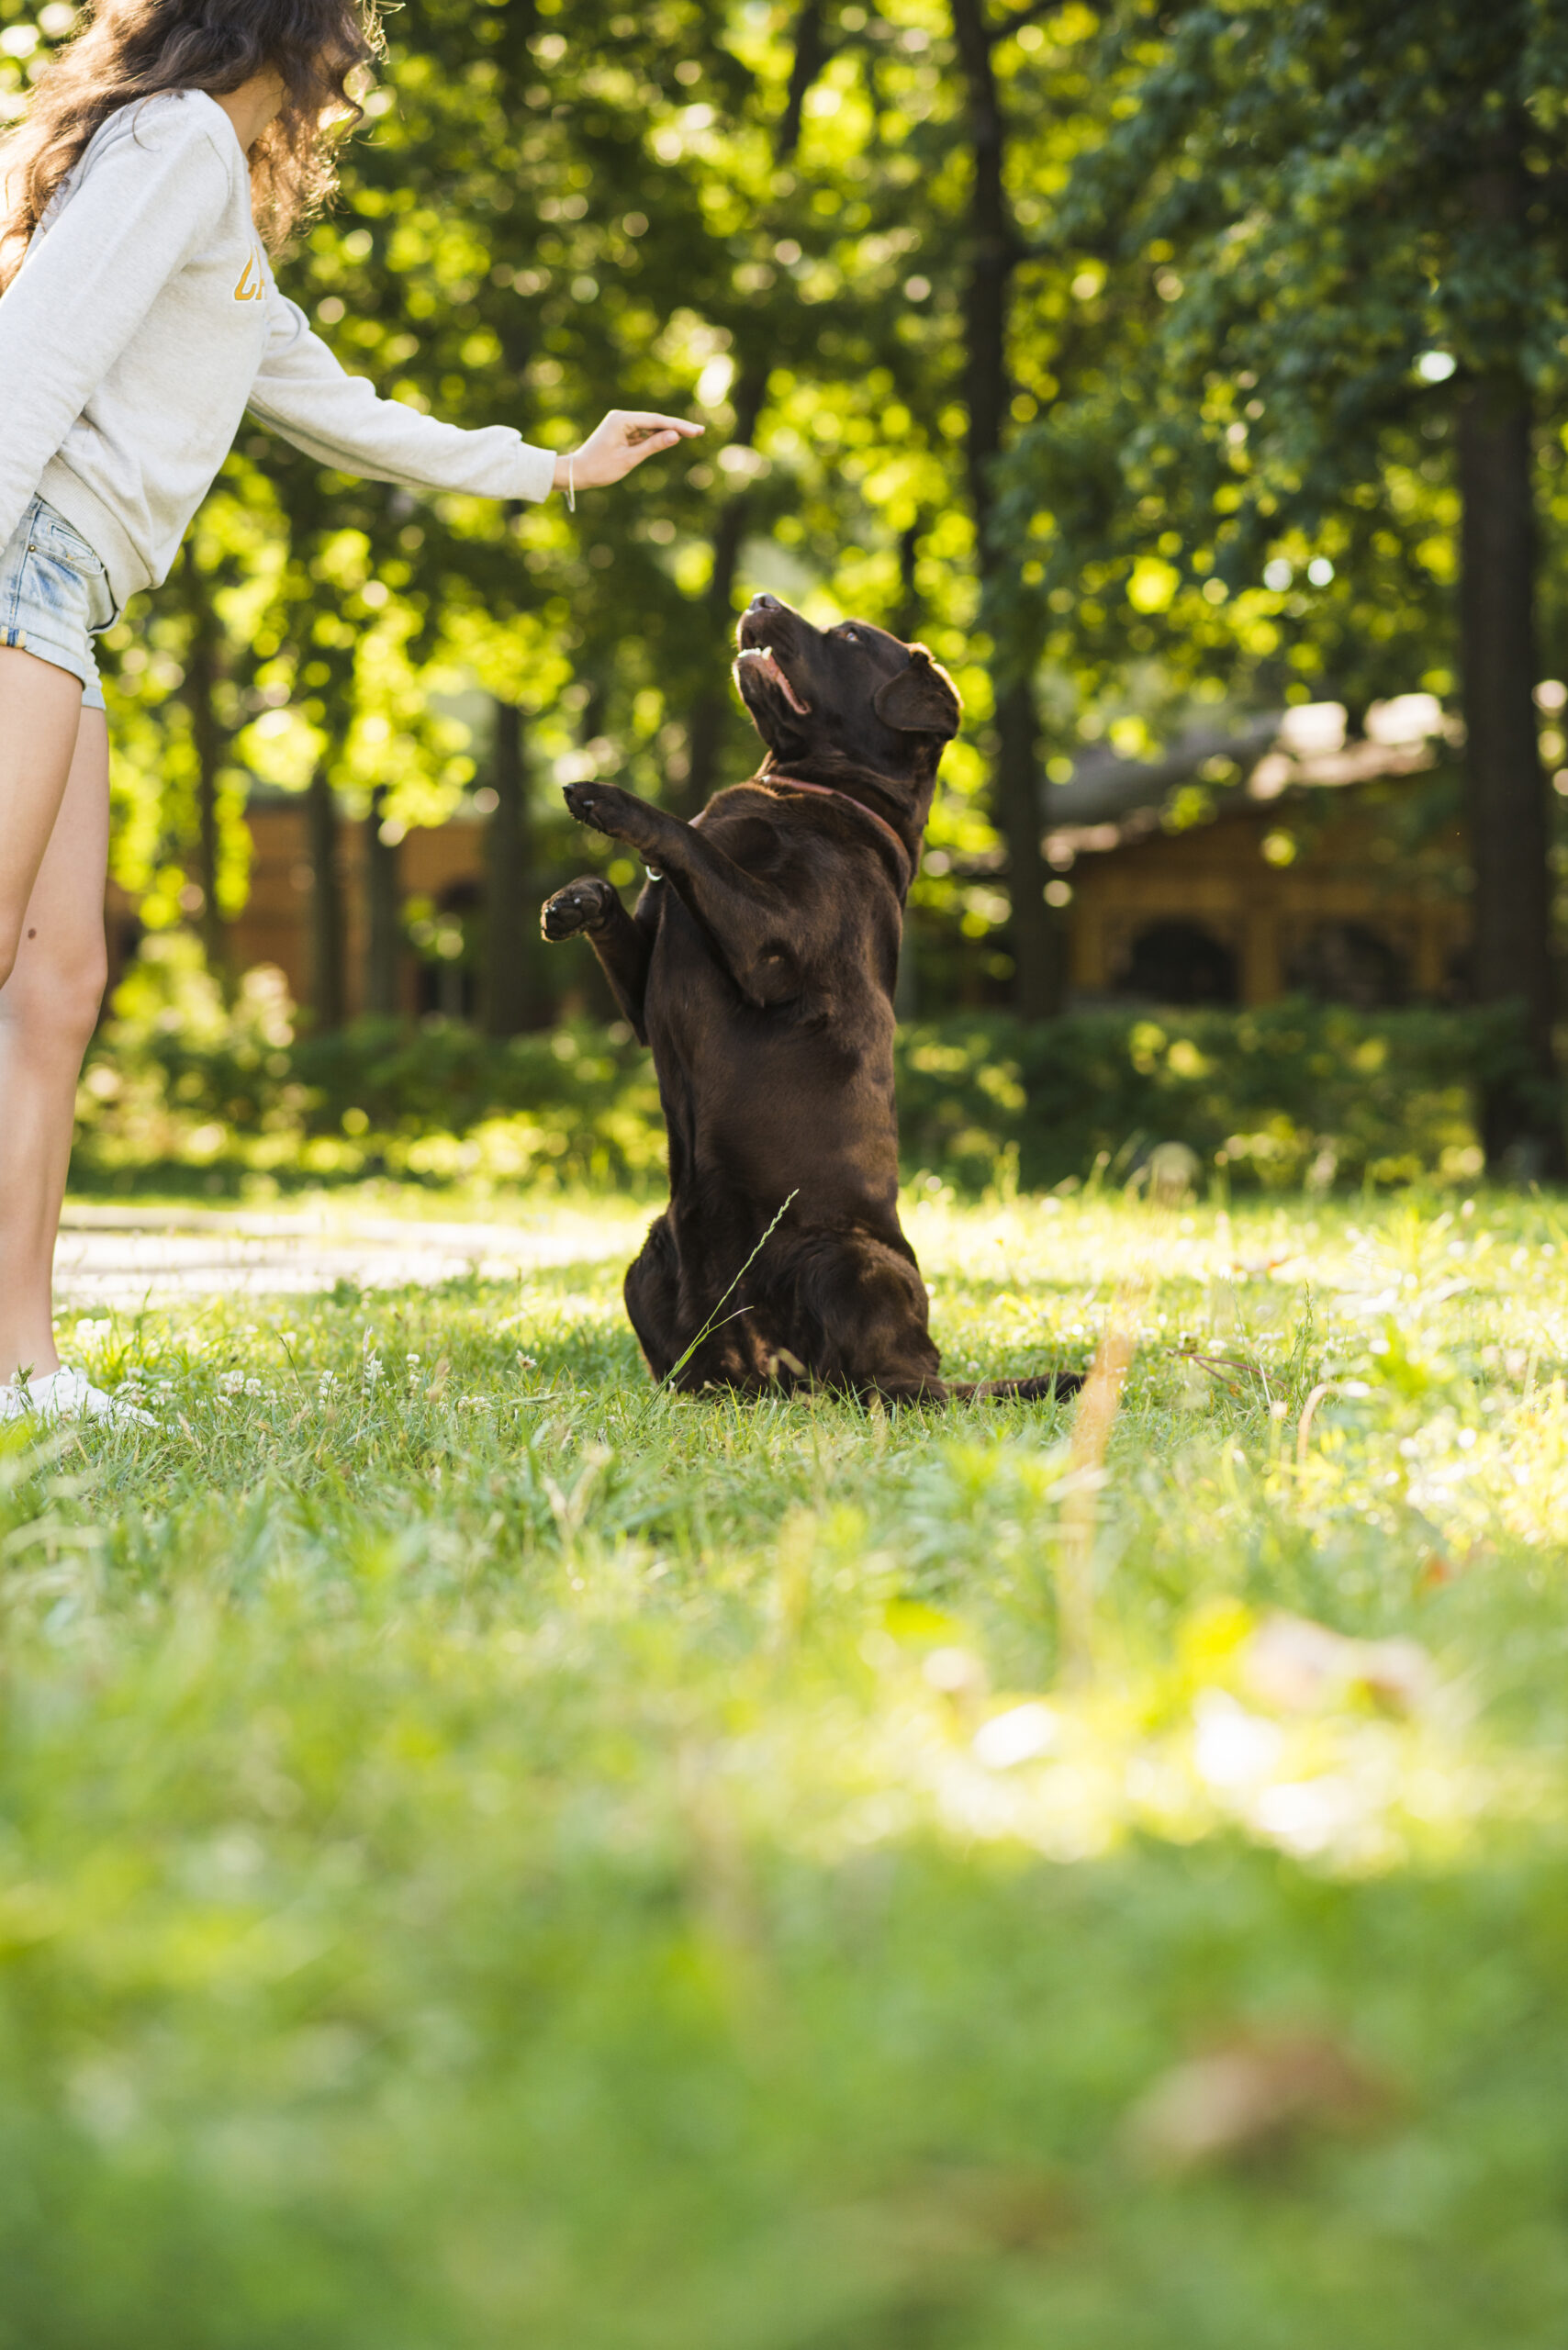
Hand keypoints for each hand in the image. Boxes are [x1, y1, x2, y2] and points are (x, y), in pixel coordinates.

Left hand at [554, 410, 702, 492]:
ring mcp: (621, 423)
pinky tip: (671, 439)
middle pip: (655, 420)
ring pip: (650, 426)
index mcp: (622, 420)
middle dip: (677, 426)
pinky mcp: (621, 431)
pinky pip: (643, 432)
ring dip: (668, 431)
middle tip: (699, 431)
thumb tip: (675, 436)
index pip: (656, 421)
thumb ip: (653, 446)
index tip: (696, 432)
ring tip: (691, 434)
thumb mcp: (629, 459)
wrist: (577, 472)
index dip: (678, 426)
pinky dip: (656, 436)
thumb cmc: (600, 468)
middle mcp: (621, 417)